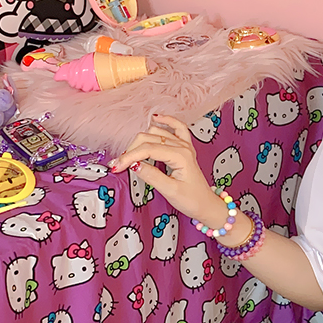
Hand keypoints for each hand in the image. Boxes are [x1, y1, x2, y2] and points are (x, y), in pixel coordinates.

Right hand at [109, 115, 226, 226]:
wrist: (206, 204)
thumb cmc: (192, 200)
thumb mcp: (170, 191)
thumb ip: (152, 176)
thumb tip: (134, 164)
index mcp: (180, 156)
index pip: (148, 149)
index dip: (129, 157)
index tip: (116, 167)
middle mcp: (183, 147)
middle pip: (148, 138)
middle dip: (131, 151)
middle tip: (119, 165)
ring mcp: (184, 145)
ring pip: (156, 132)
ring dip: (140, 140)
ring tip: (130, 155)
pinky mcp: (184, 147)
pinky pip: (176, 127)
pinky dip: (166, 121)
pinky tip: (156, 118)